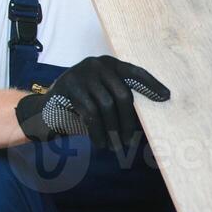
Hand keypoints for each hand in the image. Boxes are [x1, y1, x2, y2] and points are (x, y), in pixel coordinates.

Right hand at [14, 55, 167, 149]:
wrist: (45, 110)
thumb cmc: (81, 106)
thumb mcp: (102, 98)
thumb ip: (120, 100)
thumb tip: (149, 117)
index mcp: (110, 64)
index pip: (136, 73)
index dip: (152, 85)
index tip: (166, 97)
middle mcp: (97, 64)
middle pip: (122, 94)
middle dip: (128, 121)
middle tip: (129, 141)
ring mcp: (81, 73)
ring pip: (106, 106)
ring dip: (112, 130)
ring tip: (115, 147)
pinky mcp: (68, 86)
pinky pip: (89, 113)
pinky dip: (98, 132)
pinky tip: (101, 144)